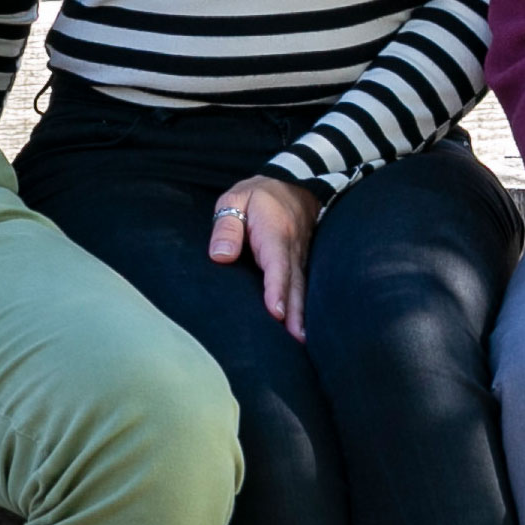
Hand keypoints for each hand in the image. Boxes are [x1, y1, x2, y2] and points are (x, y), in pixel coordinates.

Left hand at [207, 175, 319, 340]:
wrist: (293, 182)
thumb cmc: (258, 195)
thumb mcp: (235, 199)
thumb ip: (227, 226)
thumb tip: (221, 256)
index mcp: (274, 232)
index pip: (277, 264)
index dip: (276, 289)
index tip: (276, 312)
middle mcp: (292, 248)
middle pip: (294, 283)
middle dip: (295, 312)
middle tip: (296, 340)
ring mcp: (300, 256)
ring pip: (302, 288)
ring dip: (303, 315)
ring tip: (302, 341)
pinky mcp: (301, 262)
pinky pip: (303, 286)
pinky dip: (304, 306)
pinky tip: (302, 328)